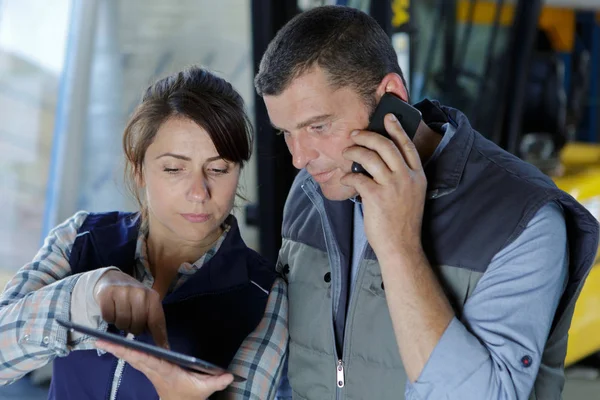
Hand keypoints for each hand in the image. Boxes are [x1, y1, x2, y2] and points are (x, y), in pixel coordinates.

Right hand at [94, 270, 168, 348]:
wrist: (113, 280)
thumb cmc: (134, 297)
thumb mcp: (147, 305)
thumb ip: (154, 322)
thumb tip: (164, 347)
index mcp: (153, 297)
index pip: (156, 321)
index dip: (159, 337)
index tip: (162, 350)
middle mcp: (139, 293)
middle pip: (137, 325)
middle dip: (134, 329)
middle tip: (132, 324)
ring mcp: (123, 292)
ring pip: (122, 322)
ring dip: (121, 325)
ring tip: (123, 316)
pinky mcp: (107, 294)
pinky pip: (108, 317)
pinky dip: (110, 319)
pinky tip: (113, 311)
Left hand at [96, 340, 232, 399]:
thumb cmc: (191, 394)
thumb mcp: (205, 389)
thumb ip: (216, 381)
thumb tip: (229, 375)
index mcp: (165, 372)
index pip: (149, 361)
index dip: (135, 353)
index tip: (124, 348)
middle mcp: (154, 370)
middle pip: (133, 358)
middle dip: (117, 350)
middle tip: (99, 341)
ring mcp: (149, 369)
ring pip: (130, 357)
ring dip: (116, 350)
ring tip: (100, 341)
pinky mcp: (149, 367)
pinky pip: (134, 358)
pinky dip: (123, 351)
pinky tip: (113, 345)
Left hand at [340, 113, 426, 258]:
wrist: (401, 246)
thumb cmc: (402, 222)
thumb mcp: (411, 195)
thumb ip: (401, 176)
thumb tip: (378, 159)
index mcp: (418, 176)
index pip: (407, 145)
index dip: (397, 128)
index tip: (387, 117)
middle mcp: (407, 177)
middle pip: (386, 145)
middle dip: (367, 135)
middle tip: (355, 134)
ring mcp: (392, 186)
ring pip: (370, 156)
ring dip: (354, 151)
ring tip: (346, 152)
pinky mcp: (376, 196)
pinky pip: (358, 176)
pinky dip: (348, 175)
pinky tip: (345, 177)